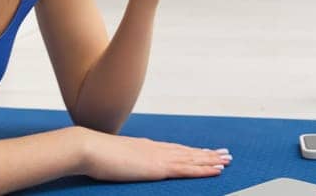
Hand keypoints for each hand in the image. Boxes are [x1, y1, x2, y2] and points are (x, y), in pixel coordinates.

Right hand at [77, 128, 231, 181]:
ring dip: (211, 160)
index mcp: (146, 147)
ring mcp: (158, 157)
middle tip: (226, 154)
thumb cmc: (93, 154)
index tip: (204, 152)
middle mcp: (156, 149)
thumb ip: (122, 160)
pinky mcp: (158, 167)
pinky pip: (187, 169)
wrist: (88, 148)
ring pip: (192, 159)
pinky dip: (204, 168)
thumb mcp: (112, 158)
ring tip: (227, 160)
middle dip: (207, 154)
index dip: (191, 151)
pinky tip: (217, 168)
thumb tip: (122, 163)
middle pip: (188, 152)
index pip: (174, 150)